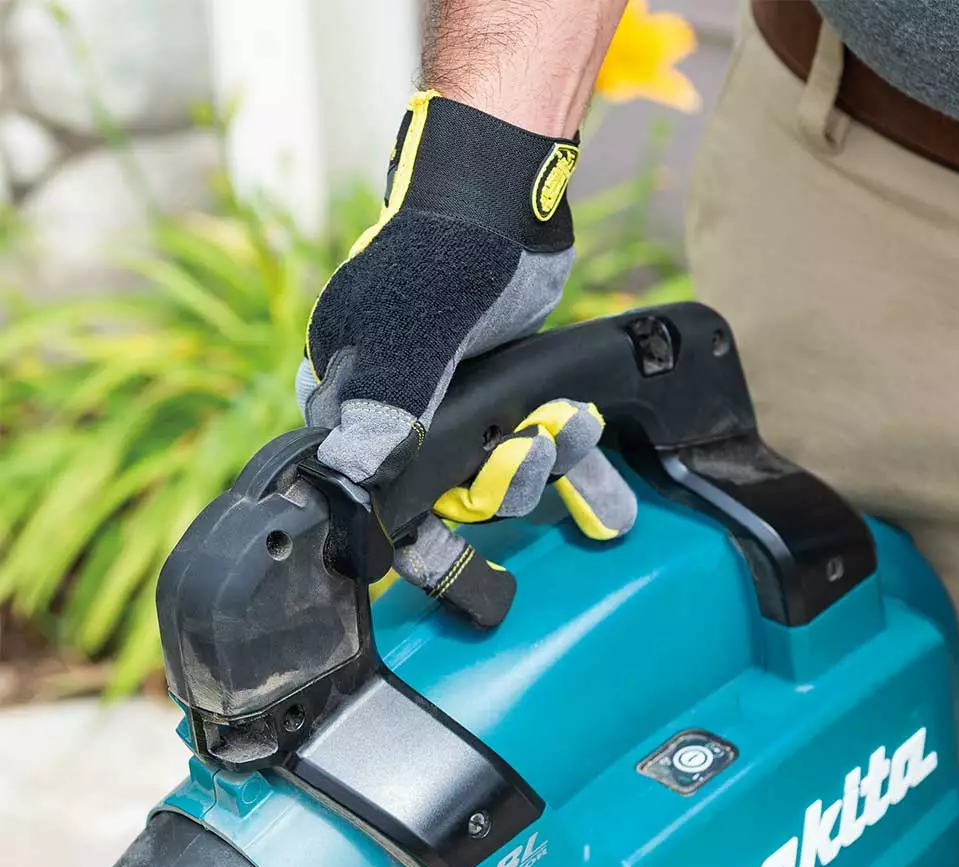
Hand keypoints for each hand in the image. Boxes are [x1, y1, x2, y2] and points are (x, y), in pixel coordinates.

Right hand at [297, 91, 634, 623]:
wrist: (505, 198)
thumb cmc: (443, 255)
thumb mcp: (410, 329)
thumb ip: (389, 403)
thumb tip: (353, 474)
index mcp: (354, 398)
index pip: (368, 489)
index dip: (407, 532)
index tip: (448, 570)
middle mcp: (401, 410)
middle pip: (444, 489)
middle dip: (497, 488)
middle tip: (531, 460)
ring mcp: (457, 402)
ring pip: (498, 468)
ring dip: (544, 463)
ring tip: (579, 430)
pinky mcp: (507, 390)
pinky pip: (535, 440)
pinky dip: (568, 452)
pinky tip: (597, 450)